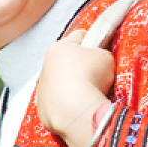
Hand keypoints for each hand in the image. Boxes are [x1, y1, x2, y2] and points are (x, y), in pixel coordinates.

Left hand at [35, 27, 114, 146]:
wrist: (78, 109)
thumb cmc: (90, 79)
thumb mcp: (105, 57)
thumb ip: (100, 53)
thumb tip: (99, 59)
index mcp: (59, 48)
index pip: (78, 37)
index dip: (91, 41)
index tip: (98, 45)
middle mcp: (46, 66)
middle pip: (65, 61)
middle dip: (79, 66)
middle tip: (94, 74)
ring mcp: (42, 88)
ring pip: (58, 83)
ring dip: (71, 86)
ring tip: (86, 93)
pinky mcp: (43, 108)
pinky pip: (56, 103)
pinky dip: (66, 104)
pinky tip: (77, 106)